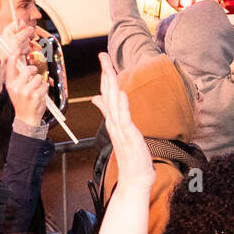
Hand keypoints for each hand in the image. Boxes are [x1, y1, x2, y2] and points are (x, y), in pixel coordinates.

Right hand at [5, 42, 47, 127]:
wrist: (26, 119)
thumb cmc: (22, 102)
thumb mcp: (15, 90)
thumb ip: (18, 77)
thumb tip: (24, 64)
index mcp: (10, 84)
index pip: (10, 66)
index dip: (14, 55)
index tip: (17, 48)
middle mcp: (17, 86)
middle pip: (28, 69)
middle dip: (34, 71)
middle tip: (34, 76)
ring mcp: (26, 91)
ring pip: (39, 77)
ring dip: (40, 83)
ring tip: (36, 91)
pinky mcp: (36, 95)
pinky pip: (45, 85)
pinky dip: (45, 89)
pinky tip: (40, 96)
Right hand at [91, 52, 150, 188]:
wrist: (135, 178)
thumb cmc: (130, 156)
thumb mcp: (120, 131)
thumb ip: (109, 114)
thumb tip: (98, 100)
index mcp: (113, 119)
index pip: (107, 93)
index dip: (105, 75)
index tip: (103, 58)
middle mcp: (114, 122)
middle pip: (108, 93)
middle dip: (106, 73)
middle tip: (102, 55)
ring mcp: (120, 129)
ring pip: (113, 102)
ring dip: (110, 85)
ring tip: (108, 68)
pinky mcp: (128, 136)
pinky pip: (124, 119)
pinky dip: (121, 106)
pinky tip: (120, 93)